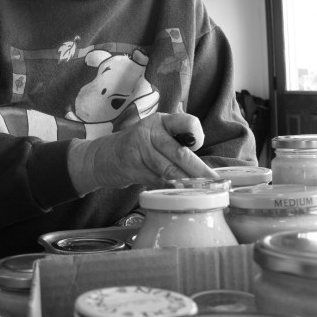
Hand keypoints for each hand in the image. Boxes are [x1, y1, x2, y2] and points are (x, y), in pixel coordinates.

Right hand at [69, 112, 217, 191]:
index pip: (188, 122)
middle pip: (180, 152)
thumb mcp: (155, 137)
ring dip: (186, 183)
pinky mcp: (131, 167)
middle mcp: (150, 131)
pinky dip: (168, 190)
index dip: (198, 136)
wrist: (101, 156)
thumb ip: (175, 145)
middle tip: (214, 181)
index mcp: (161, 120)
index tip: (199, 148)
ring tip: (200, 192)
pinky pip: (156, 181)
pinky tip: (177, 196)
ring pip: (169, 169)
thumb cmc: (136, 148)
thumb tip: (202, 167)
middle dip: (199, 170)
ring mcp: (139, 149)